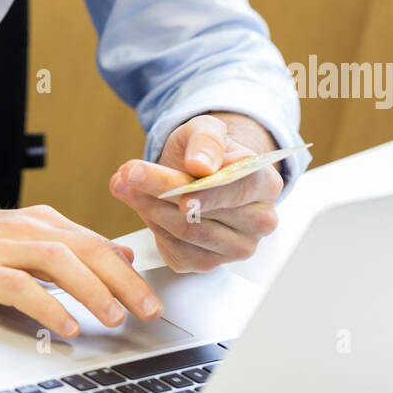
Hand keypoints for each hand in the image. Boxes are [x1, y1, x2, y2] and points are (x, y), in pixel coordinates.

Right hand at [0, 204, 162, 336]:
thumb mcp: (21, 240)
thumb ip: (69, 247)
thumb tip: (119, 255)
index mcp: (39, 222)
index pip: (94, 242)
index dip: (128, 270)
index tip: (153, 297)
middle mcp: (24, 228)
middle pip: (85, 249)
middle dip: (122, 280)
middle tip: (148, 310)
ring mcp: (0, 247)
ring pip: (59, 262)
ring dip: (92, 290)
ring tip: (113, 318)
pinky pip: (19, 287)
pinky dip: (46, 305)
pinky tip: (65, 325)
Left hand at [109, 113, 281, 273]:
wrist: (196, 173)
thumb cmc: (205, 153)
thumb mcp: (204, 130)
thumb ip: (206, 140)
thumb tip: (201, 164)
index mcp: (266, 183)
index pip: (238, 188)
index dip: (208, 192)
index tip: (179, 191)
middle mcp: (260, 221)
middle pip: (207, 213)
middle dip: (163, 192)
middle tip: (129, 174)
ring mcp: (236, 247)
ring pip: (189, 233)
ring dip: (150, 208)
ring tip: (125, 184)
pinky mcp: (209, 263)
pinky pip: (177, 251)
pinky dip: (153, 227)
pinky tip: (140, 205)